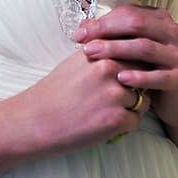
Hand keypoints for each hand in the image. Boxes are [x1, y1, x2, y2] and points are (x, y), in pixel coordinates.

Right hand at [15, 43, 150, 154]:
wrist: (34, 120)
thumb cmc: (53, 92)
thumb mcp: (76, 62)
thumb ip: (101, 54)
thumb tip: (124, 51)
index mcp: (100, 52)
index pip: (134, 54)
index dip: (133, 67)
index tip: (124, 78)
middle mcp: (110, 69)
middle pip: (143, 76)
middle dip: (136, 87)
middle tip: (117, 99)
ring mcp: (114, 94)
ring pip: (142, 100)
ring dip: (131, 108)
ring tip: (107, 112)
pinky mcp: (116, 119)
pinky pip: (135, 121)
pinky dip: (124, 126)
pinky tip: (105, 125)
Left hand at [74, 3, 177, 133]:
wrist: (176, 100)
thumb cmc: (147, 70)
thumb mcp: (129, 50)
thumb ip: (110, 35)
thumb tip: (83, 27)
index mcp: (160, 20)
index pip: (128, 13)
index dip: (102, 21)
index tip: (79, 34)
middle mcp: (172, 33)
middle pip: (137, 24)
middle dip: (106, 32)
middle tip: (84, 43)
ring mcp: (177, 55)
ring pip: (145, 47)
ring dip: (116, 50)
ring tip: (94, 55)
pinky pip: (158, 76)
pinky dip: (139, 76)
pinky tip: (120, 77)